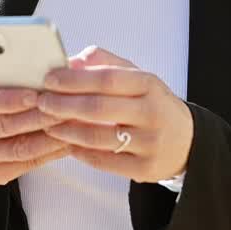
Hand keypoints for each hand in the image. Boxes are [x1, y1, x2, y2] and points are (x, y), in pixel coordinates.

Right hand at [0, 77, 70, 185]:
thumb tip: (59, 64)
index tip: (35, 94)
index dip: (10, 99)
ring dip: (50, 136)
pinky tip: (67, 141)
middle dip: (39, 116)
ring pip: (20, 148)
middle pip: (5, 126)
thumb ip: (19, 75)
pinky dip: (50, 152)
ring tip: (71, 124)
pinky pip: (27, 164)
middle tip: (66, 107)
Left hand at [38, 46, 193, 182]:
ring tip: (48, 123)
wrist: (188, 142)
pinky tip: (67, 143)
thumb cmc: (152, 104)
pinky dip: (81, 152)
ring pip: (98, 137)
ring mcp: (150, 143)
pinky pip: (104, 161)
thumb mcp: (138, 77)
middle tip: (42, 101)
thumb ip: (106, 63)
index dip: (75, 79)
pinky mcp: (145, 168)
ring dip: (67, 130)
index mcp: (149, 84)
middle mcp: (152, 113)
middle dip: (64, 104)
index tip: (50, 79)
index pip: (107, 78)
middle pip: (99, 108)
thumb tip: (71, 61)